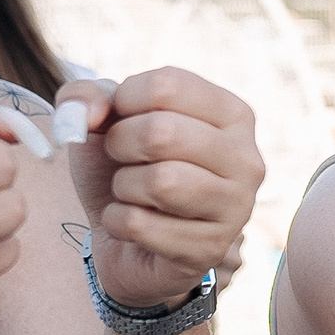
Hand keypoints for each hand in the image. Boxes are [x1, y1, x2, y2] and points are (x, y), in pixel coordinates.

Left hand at [62, 68, 264, 310]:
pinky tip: (133, 224)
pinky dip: (117, 222)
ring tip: (131, 192)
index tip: (123, 121)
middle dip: (120, 145)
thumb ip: (86, 96)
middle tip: (122, 160)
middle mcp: (247, 159)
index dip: (124, 102)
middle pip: (163, 133)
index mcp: (233, 115)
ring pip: (160, 182)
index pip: (168, 86)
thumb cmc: (125, 170)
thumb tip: (88, 114)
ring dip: (124, 187)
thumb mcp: (103, 122)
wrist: (127, 241)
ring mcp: (237, 208)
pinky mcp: (211, 249)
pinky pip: (141, 225)